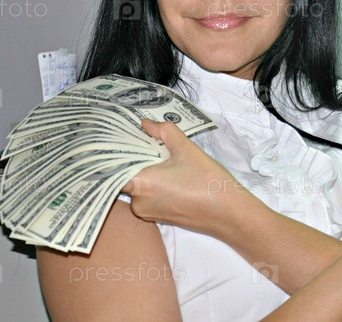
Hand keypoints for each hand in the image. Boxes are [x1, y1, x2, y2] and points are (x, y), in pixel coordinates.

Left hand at [121, 119, 260, 236]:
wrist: (228, 213)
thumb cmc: (207, 181)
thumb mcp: (186, 149)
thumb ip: (164, 132)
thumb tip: (146, 124)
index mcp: (140, 184)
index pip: (113, 168)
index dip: (115, 152)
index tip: (120, 138)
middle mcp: (138, 202)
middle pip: (125, 175)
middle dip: (136, 158)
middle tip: (149, 142)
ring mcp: (148, 213)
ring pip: (138, 186)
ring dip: (147, 171)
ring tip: (166, 158)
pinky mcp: (159, 217)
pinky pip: (148, 196)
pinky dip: (155, 183)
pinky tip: (172, 173)